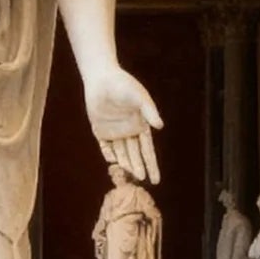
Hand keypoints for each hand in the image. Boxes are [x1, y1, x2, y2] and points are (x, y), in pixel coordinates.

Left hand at [85, 67, 161, 183]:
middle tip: (143, 180)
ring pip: (121, 153)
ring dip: (125, 164)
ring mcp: (114, 132)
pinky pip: (105, 146)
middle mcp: (128, 131)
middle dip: (139, 168)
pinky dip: (108, 154)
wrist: (102, 78)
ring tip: (131, 176)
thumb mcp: (139, 96)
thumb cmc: (124, 85)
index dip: (151, 165)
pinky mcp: (100, 129)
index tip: (156, 180)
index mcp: (140, 125)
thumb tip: (159, 126)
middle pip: (134, 155)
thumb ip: (149, 111)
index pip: (147, 150)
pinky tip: (112, 162)